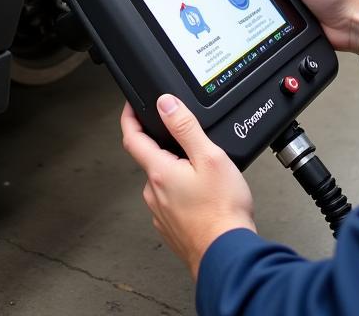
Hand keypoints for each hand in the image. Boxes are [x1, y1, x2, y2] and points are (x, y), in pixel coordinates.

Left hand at [121, 95, 255, 278]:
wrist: (228, 254)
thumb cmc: (222, 211)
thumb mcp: (209, 157)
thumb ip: (185, 128)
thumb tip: (165, 104)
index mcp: (159, 172)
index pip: (132, 137)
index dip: (129, 117)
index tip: (131, 105)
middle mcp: (154, 193)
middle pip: (150, 158)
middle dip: (166, 146)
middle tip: (190, 142)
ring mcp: (161, 213)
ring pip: (163, 181)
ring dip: (177, 171)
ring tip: (204, 173)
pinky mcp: (171, 227)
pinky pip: (171, 201)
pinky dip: (183, 192)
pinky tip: (203, 196)